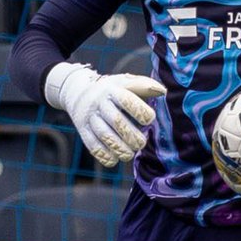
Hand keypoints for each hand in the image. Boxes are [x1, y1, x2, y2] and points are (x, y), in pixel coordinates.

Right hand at [44, 61, 166, 166]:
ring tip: (130, 153)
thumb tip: (163, 92)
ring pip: (105, 136)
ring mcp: (89, 117)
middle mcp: (99, 103)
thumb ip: (144, 86)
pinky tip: (116, 158)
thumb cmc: (111, 89)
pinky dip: (106, 156)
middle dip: (133, 136)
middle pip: (117, 122)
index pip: (127, 101)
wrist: (77, 91)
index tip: (150, 119)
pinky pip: (93, 146)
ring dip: (121, 149)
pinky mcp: (83, 130)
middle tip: (141, 143)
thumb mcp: (125, 83)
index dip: (141, 112)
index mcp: (112, 90)